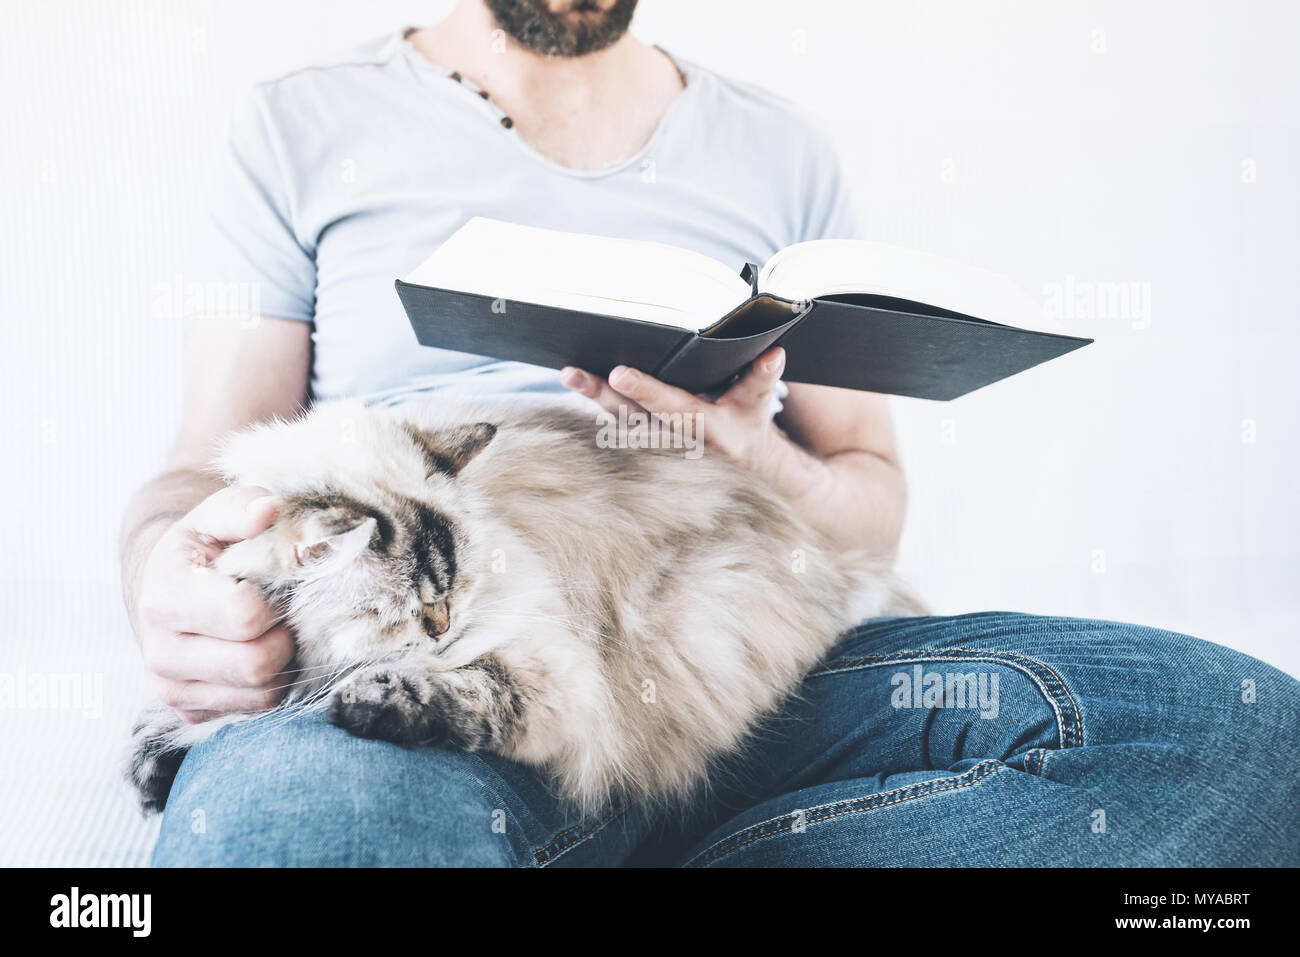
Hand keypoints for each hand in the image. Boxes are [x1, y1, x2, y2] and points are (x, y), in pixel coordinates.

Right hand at [132, 485, 293, 722]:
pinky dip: (274, 681)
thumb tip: (268, 508)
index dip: (277, 598)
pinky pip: (258, 707)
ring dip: (285, 660)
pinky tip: (262, 649)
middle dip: (286, 634)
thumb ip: (242, 507)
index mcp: (164, 600)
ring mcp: (173, 689)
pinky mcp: (192, 712)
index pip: (245, 615)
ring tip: (274, 627)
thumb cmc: (203, 546)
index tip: (277, 581)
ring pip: (264, 693)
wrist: (166, 585)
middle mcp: (161, 654)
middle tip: (285, 609)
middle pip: (257, 663)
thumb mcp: (216, 515)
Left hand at [560, 346, 788, 472]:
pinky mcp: (640, 436)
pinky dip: (595, 402)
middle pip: (631, 414)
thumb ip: (763, 378)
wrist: (739, 459)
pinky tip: (575, 382)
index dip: (645, 391)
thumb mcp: (759, 402)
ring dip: (591, 396)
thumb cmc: (746, 421)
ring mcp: (653, 440)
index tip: (619, 373)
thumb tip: (774, 354)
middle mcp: (673, 438)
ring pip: (617, 418)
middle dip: (601, 393)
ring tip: (568, 374)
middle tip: (573, 373)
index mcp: (703, 428)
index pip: (670, 406)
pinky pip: (614, 419)